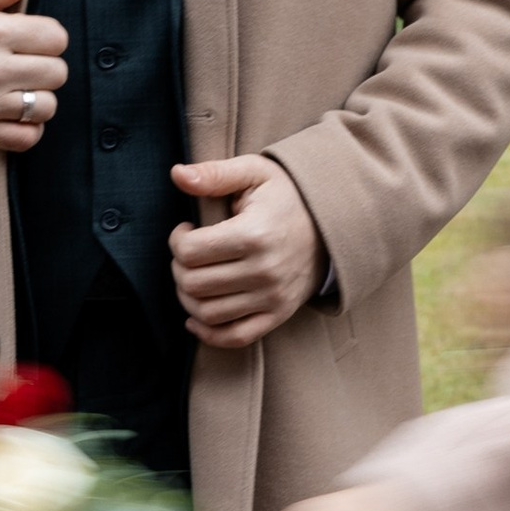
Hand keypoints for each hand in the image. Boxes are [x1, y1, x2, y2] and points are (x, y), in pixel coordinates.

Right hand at [0, 0, 68, 153]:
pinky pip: (28, 139)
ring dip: (37, 99)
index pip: (56, 38)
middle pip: (57, 73)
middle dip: (44, 66)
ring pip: (46, 107)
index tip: (29, 39)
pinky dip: (26, 129)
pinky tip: (12, 112)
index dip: (47, 37)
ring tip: (16, 88)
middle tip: (22, 63)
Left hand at [169, 154, 325, 349]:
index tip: (187, 230)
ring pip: (207, 313)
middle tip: (188, 254)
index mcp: (254, 234)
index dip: (176, 240)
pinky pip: (235, 337)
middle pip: (193, 284)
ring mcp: (272, 297)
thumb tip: (177, 174)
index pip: (189, 252)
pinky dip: (209, 333)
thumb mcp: (255, 173)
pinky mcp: (278, 314)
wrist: (332, 224)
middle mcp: (264, 271)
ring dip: (188, 297)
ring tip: (194, 276)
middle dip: (179, 268)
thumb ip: (215, 174)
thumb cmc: (286, 196)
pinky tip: (196, 317)